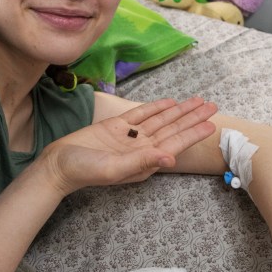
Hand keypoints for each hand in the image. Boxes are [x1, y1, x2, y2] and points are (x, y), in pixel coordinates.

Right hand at [40, 97, 216, 195]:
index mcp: (144, 161)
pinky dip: (155, 107)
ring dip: (179, 111)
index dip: (193, 133)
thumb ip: (142, 162)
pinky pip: (140, 115)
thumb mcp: (115, 168)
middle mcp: (141, 149)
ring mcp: (130, 137)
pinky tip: (169, 102)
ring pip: (160, 120)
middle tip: (213, 106)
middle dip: (192, 118)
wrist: (58, 164)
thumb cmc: (85, 170)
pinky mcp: (116, 127)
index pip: (174, 144)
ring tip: (197, 100)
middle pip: (172, 130)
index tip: (211, 124)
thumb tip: (170, 158)